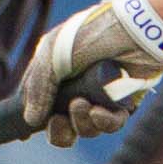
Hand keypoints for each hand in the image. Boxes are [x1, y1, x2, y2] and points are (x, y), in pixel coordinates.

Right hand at [21, 0, 162, 145]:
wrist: (135, 29)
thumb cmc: (91, 35)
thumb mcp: (52, 56)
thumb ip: (38, 88)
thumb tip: (32, 120)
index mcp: (58, 73)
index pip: (42, 103)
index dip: (36, 120)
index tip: (27, 134)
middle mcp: (79, 86)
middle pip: (63, 124)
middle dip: (58, 130)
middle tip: (58, 120)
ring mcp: (103, 95)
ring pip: (87, 127)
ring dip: (80, 123)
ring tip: (81, 104)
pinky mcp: (126, 100)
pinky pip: (112, 123)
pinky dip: (104, 122)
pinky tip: (98, 112)